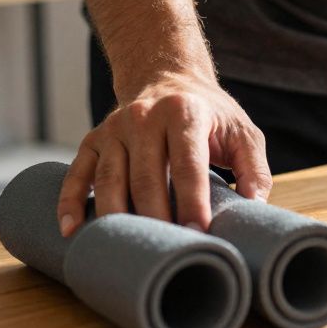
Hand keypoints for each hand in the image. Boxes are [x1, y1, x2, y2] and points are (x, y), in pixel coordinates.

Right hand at [57, 73, 271, 235]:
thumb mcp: (243, 132)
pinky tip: (73, 230)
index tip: (199, 233)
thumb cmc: (211, 114)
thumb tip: (254, 207)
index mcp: (185, 113)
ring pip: (110, 180)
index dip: (193, 201)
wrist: (168, 77)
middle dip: (157, 217)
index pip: (188, 164)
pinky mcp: (93, 139)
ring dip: (118, 218)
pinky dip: (71, 203)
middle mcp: (144, 117)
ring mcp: (114, 128)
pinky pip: (77, 174)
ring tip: (128, 249)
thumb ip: (254, 170)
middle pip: (146, 177)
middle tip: (168, 250)